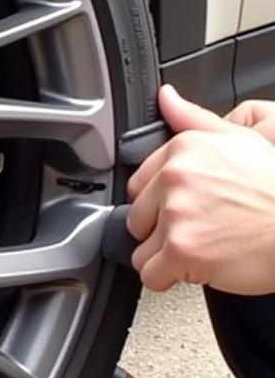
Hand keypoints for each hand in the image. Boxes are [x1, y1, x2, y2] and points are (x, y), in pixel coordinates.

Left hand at [126, 85, 274, 293]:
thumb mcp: (240, 140)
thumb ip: (193, 119)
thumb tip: (165, 98)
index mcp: (183, 149)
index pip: (139, 184)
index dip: (160, 203)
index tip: (183, 208)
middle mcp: (175, 178)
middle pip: (137, 217)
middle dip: (162, 229)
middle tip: (201, 229)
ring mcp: (177, 215)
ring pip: (142, 248)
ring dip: (165, 256)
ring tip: (203, 247)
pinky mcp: (182, 251)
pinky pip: (150, 274)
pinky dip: (168, 279)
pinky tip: (197, 267)